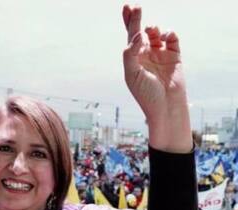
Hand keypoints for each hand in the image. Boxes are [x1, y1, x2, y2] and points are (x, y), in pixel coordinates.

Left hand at [121, 5, 191, 152]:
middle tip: (136, 6)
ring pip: (157, 34)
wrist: (166, 107)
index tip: (128, 7)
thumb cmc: (145, 94)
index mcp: (133, 58)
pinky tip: (166, 36)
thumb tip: (135, 36)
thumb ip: (130, 54)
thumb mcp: (132, 74)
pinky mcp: (174, 56)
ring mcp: (160, 54)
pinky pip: (172, 39)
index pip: (130, 36)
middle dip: (137, 18)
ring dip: (154, 28)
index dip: (129, 21)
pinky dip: (170, 34)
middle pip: (141, 31)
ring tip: (151, 29)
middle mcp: (145, 54)